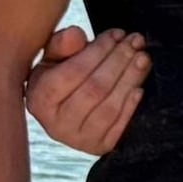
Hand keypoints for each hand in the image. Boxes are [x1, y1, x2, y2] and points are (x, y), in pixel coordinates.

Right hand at [21, 24, 145, 154]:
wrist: (63, 115)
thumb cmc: (58, 79)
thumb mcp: (52, 59)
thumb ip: (61, 44)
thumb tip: (76, 34)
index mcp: (39, 99)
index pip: (73, 72)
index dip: (99, 50)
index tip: (117, 34)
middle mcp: (55, 124)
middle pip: (95, 88)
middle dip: (119, 61)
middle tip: (136, 41)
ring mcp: (78, 139)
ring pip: (110, 106)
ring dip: (130, 79)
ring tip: (143, 58)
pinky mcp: (99, 147)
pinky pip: (120, 124)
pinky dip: (131, 103)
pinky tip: (139, 85)